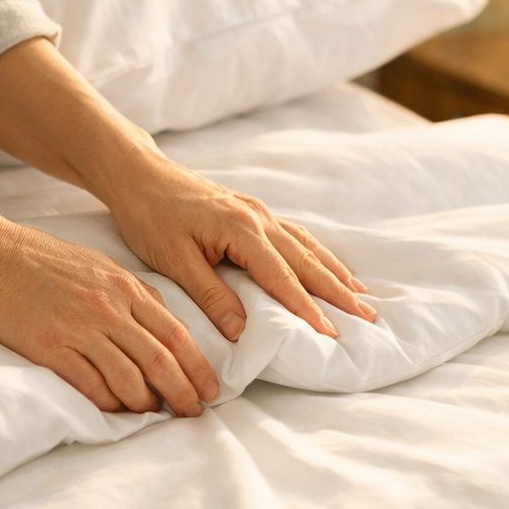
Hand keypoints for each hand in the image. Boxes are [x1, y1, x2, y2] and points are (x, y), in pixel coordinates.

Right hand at [0, 223, 219, 415]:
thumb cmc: (49, 262)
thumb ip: (136, 295)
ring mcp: (80, 330)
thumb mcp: (104, 267)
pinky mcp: (51, 349)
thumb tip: (164, 323)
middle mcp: (109, 310)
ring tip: (152, 413)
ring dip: (144, 403)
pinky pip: (89, 385)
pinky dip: (108, 403)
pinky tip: (115, 410)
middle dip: (182, 392)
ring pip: (128, 378)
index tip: (211, 389)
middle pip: (159, 361)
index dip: (198, 367)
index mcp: (126, 289)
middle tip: (194, 412)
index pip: (175, 335)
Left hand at [104, 155, 376, 341]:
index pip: (282, 278)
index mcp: (242, 231)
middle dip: (338, 291)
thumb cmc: (151, 218)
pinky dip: (319, 254)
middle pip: (307, 261)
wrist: (140, 176)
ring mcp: (260, 212)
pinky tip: (329, 266)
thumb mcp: (175, 261)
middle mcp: (260, 219)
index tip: (331, 333)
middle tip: (367, 317)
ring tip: (361, 296)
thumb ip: (211, 295)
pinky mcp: (254, 212)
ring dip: (335, 272)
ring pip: (308, 246)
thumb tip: (241, 331)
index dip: (307, 308)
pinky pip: (297, 236)